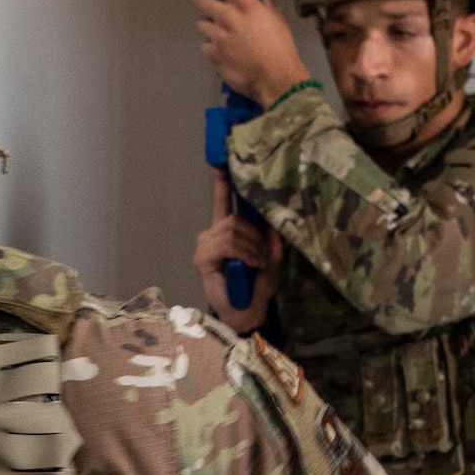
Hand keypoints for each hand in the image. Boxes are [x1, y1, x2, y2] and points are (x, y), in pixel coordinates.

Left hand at [193, 0, 310, 107]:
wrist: (274, 78)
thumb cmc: (280, 46)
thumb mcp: (276, 17)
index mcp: (245, 4)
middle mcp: (227, 17)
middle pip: (202, 0)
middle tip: (210, 3)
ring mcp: (217, 38)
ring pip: (202, 24)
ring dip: (209, 25)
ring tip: (223, 32)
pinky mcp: (212, 55)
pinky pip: (205, 45)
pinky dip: (212, 45)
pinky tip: (224, 50)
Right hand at [193, 174, 282, 332]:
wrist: (248, 311)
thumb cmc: (258, 284)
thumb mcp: (271, 253)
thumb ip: (270, 232)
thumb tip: (273, 210)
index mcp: (226, 231)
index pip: (222, 202)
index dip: (222, 184)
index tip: (222, 163)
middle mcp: (211, 235)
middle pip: (233, 218)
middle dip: (254, 236)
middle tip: (262, 256)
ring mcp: (204, 247)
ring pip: (232, 230)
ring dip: (251, 247)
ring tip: (256, 264)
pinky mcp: (202, 259)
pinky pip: (227, 244)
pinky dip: (244, 252)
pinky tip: (249, 264)